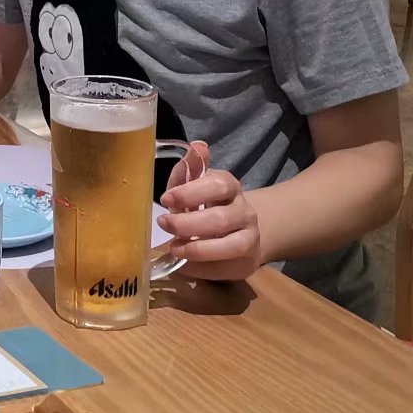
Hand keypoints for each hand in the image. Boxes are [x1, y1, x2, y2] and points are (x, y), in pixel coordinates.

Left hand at [158, 140, 264, 280]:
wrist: (239, 231)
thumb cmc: (206, 205)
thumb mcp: (194, 186)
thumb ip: (189, 170)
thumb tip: (198, 145)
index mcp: (229, 187)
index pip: (218, 185)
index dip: (191, 192)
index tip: (166, 200)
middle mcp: (244, 211)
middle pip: (220, 219)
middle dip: (188, 224)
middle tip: (164, 225)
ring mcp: (249, 237)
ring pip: (230, 246)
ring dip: (198, 249)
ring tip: (174, 248)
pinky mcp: (247, 262)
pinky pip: (224, 268)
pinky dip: (201, 268)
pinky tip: (183, 264)